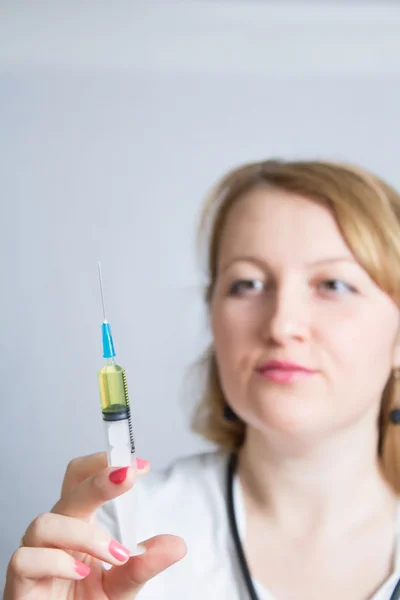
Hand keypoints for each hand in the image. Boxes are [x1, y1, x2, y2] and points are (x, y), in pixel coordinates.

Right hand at [3, 452, 186, 598]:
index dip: (104, 464)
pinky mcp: (19, 582)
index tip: (138, 465)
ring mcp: (35, 554)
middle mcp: (56, 533)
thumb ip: (145, 564)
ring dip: (85, 535)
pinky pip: (26, 559)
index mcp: (79, 523)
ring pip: (45, 522)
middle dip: (98, 479)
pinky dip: (56, 562)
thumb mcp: (123, 584)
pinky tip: (79, 572)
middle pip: (68, 488)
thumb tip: (177, 544)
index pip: (83, 478)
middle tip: (127, 476)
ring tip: (114, 554)